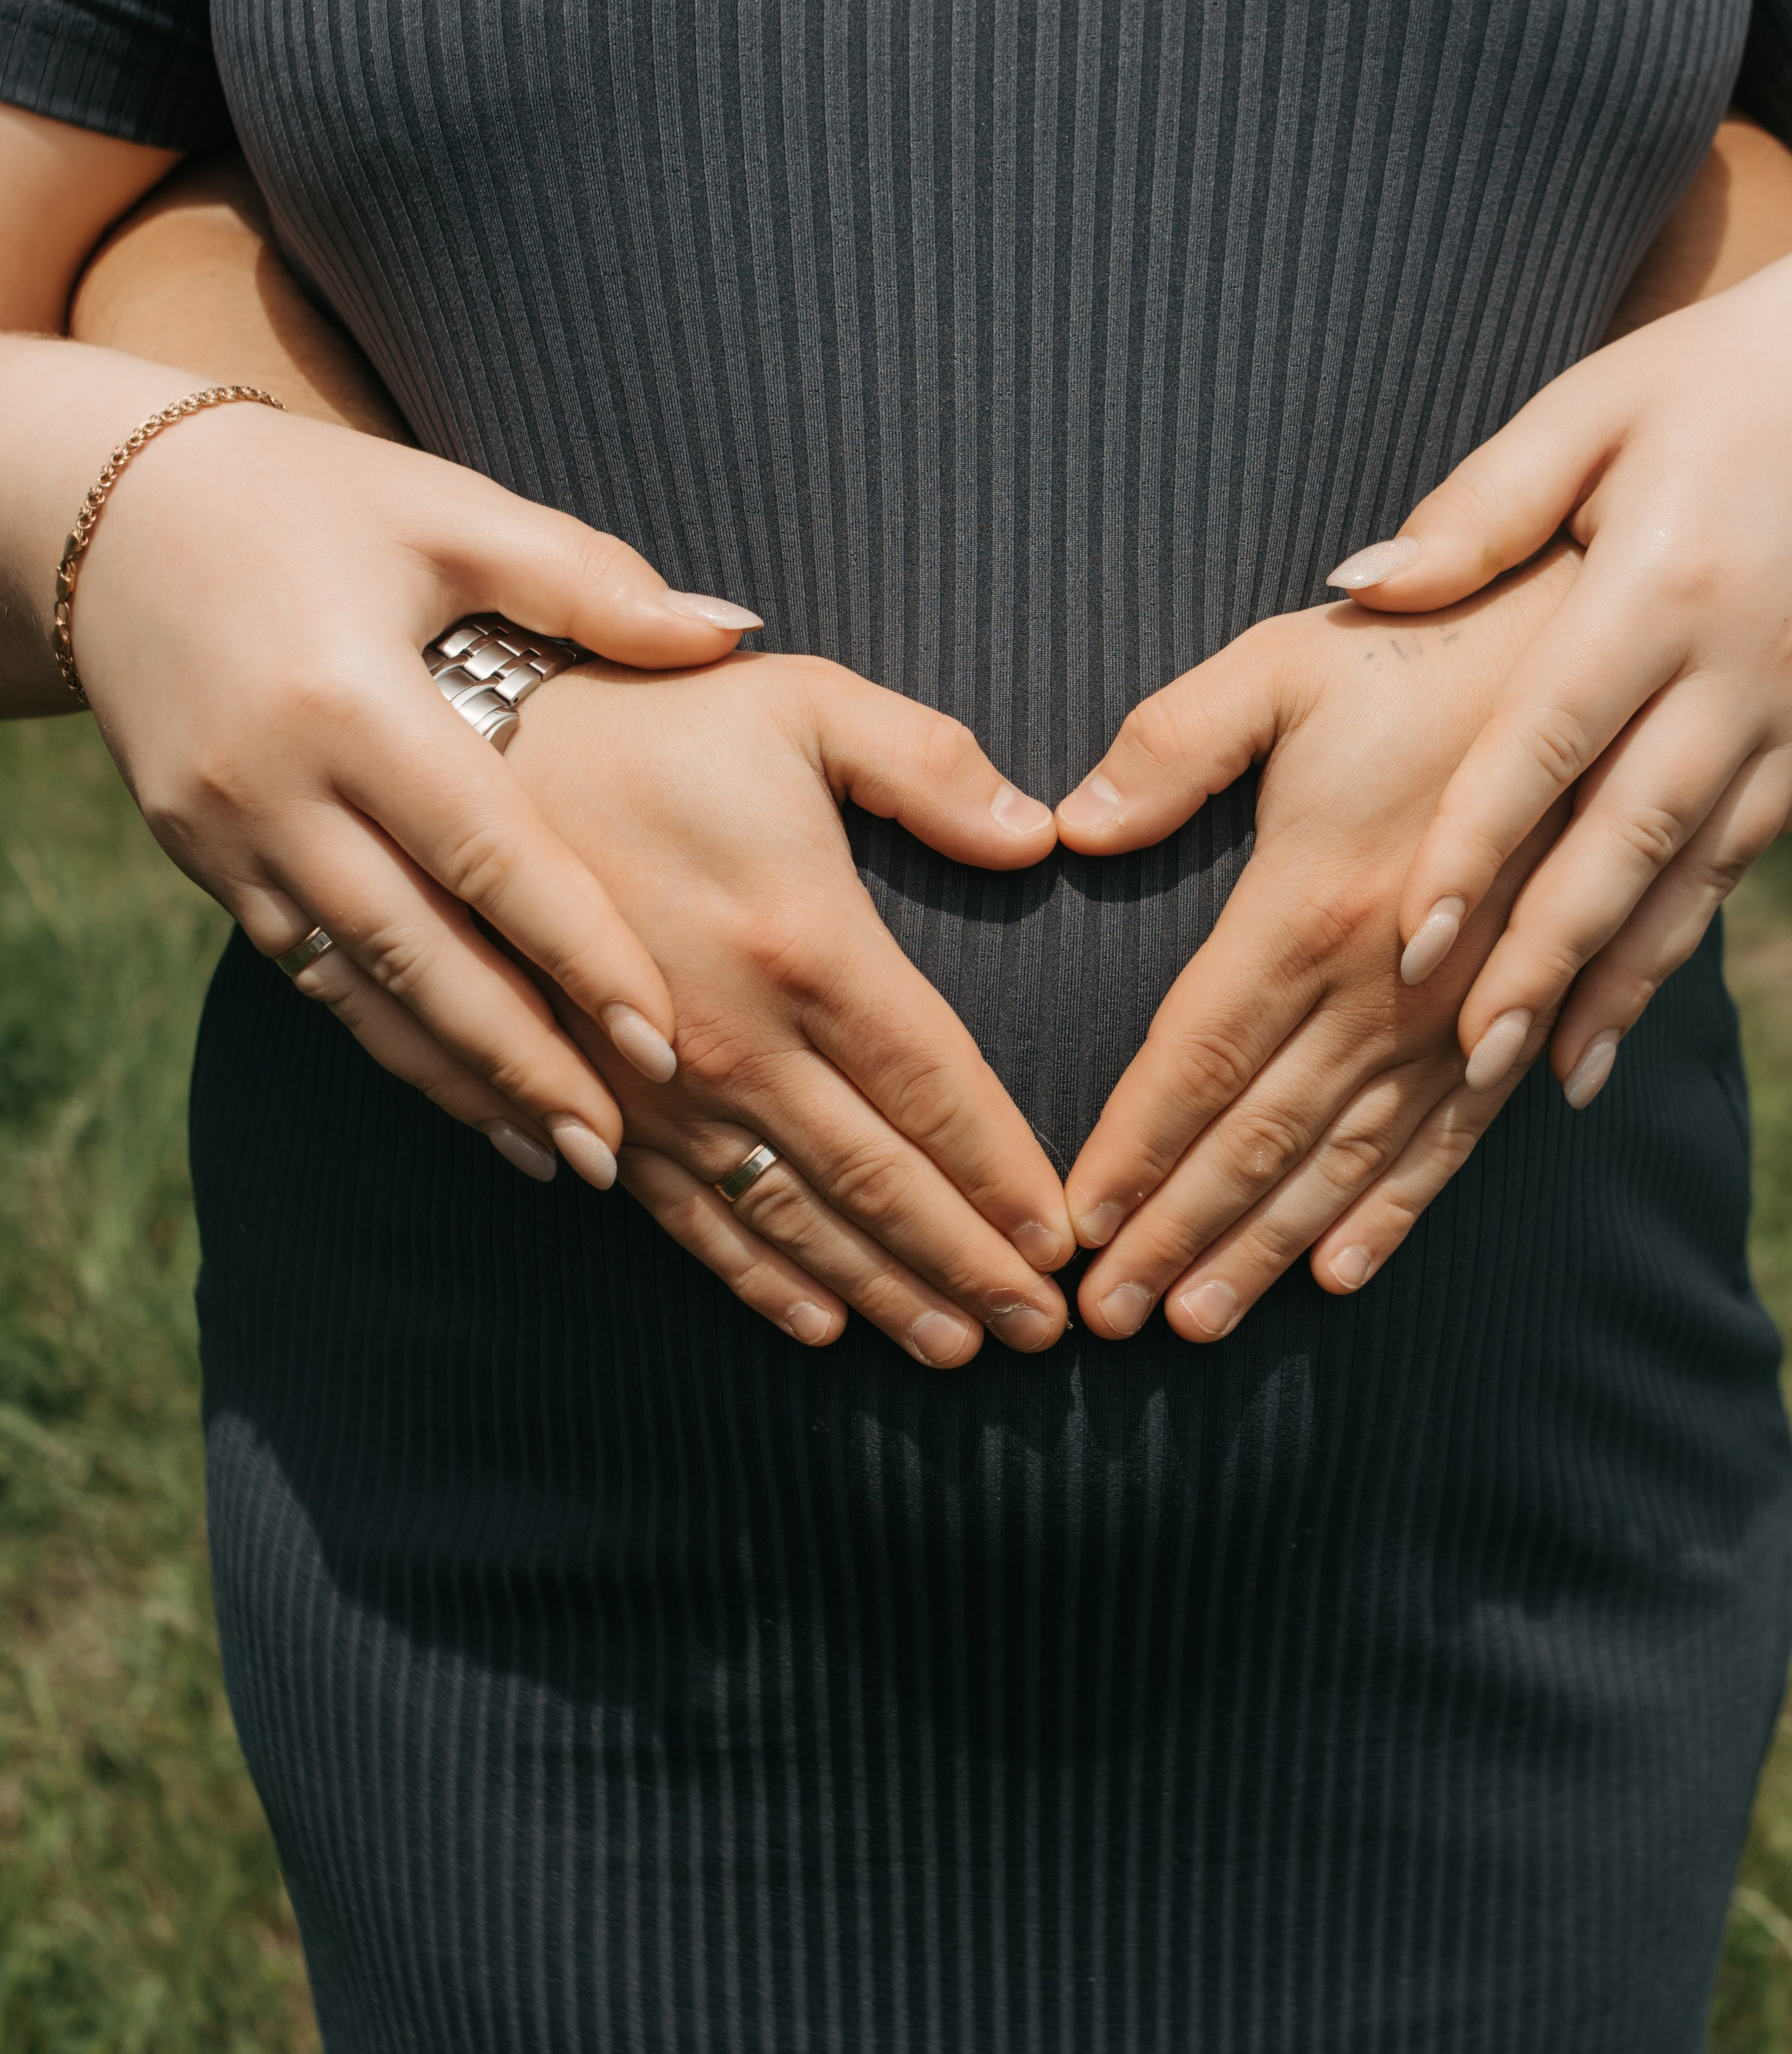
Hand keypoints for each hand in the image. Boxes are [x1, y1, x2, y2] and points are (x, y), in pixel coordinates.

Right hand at [55, 365, 757, 1178]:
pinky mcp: (199, 861)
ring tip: (559, 1156)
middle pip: (419, 956)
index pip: (488, 855)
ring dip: (459, 1081)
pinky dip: (390, 1042)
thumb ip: (588, 583)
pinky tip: (463, 1095)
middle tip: (616, 1153)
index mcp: (352, 699)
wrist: (112, 512)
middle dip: (521, 1063)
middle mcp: (277, 786)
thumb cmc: (315, 500)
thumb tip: (733, 636)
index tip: (661, 1041)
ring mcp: (225, 836)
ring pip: (358, 992)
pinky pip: (310, 977)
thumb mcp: (449, 514)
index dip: (577, 953)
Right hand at [508, 652, 1074, 1363]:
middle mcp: (738, 1040)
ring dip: (880, 1291)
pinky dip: (758, 1277)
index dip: (1004, 1175)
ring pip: (794, 1219)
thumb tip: (1040, 835)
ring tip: (954, 1347)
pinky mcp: (601, 1103)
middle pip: (879, 1180)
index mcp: (807, 945)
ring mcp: (664, 1087)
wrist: (467, 754)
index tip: (1061, 1242)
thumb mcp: (803, 707)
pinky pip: (689, 1215)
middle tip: (1041, 1332)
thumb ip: (929, 766)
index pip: (936, 1090)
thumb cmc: (651, 722)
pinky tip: (816, 1323)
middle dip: (966, 1265)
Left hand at [1051, 552, 1578, 1340]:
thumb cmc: (1424, 653)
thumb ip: (1174, 744)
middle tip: (1104, 1321)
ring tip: (1197, 1321)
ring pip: (1343, 1161)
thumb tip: (1073, 825)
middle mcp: (1385, 987)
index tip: (1072, 1231)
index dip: (1130, 1154)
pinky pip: (1447, 1141)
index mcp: (1312, 909)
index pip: (1196, 1063)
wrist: (1602, 656)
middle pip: (1257, 1138)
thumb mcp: (1285, 666)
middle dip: (1177, 1235)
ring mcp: (1456, 1014)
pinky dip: (1390, 1213)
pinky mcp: (1513, 1015)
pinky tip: (1340, 1273)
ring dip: (1266, 1247)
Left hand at [1324, 220, 1791, 1108]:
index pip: (1553, 738)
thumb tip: (1355, 589)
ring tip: (1535, 1074)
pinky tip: (1613, 1013)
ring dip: (1615, 981)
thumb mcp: (1597, 402)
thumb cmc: (1723, 374)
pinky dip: (1676, 942)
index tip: (1410, 943)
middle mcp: (1744, 664)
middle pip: (1631, 836)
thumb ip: (1481, 507)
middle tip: (1465, 1060)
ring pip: (1697, 874)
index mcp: (1667, 580)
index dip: (1480, 845)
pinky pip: (1742, 862)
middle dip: (1547, 955)